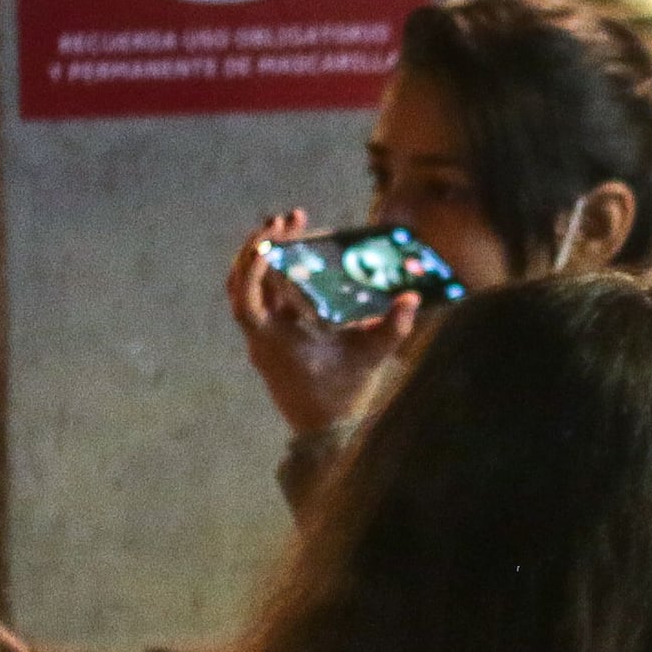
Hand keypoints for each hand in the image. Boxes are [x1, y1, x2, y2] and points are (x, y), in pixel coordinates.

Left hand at [226, 208, 417, 440]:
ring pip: (250, 288)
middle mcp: (260, 336)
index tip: (271, 239)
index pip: (246, 296)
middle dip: (261, 246)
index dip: (253, 265)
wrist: (327, 433)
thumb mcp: (369, 358)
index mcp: (271, 340)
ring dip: (265, 259)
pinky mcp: (273, 339)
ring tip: (290, 230)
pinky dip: (274, 277)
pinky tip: (297, 262)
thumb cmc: (342, 396)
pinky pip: (264, 300)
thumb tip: (410, 298)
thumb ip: (391, 328)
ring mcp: (263, 338)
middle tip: (289, 219)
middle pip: (241, 282)